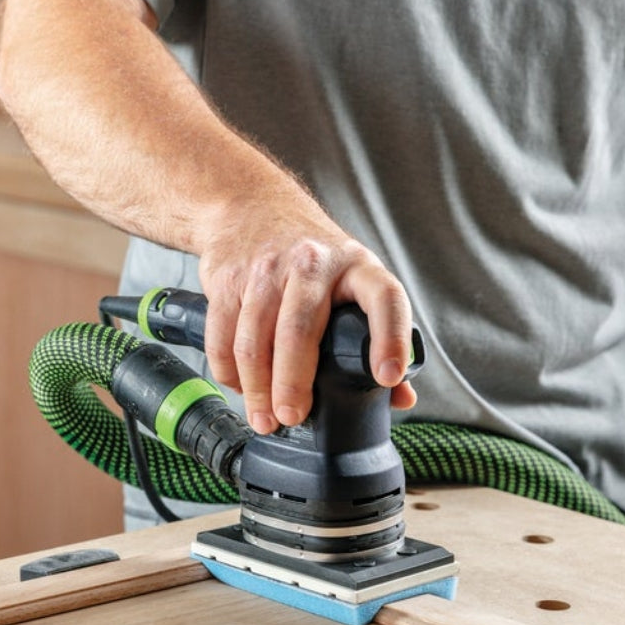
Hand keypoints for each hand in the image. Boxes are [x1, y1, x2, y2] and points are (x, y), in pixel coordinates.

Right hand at [197, 193, 415, 433]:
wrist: (251, 205)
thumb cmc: (312, 256)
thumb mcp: (354, 279)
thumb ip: (377, 338)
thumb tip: (401, 397)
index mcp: (357, 266)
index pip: (384, 298)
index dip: (390, 338)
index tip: (388, 378)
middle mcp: (311, 263)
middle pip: (299, 330)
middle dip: (293, 382)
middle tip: (292, 417)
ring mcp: (265, 269)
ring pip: (254, 339)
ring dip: (256, 388)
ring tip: (265, 418)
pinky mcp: (228, 278)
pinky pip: (223, 335)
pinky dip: (229, 371)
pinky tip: (240, 387)